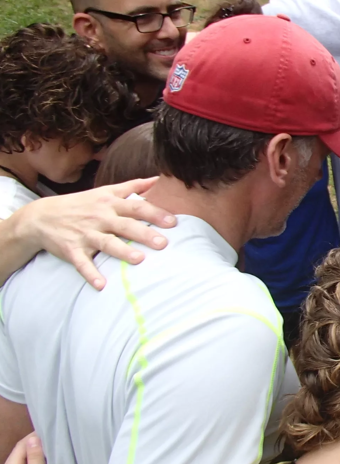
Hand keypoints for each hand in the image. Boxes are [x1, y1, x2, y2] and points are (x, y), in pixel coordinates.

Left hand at [0, 434, 51, 463]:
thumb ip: (34, 457)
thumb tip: (33, 438)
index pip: (21, 445)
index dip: (34, 436)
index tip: (50, 431)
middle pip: (19, 453)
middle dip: (34, 444)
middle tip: (52, 439)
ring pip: (21, 463)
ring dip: (33, 455)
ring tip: (49, 451)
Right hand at [21, 177, 175, 289]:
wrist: (41, 216)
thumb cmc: (82, 204)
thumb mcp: (105, 191)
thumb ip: (133, 186)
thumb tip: (159, 178)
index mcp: (110, 204)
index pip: (136, 207)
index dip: (155, 213)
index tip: (173, 221)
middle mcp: (99, 218)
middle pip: (125, 225)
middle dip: (144, 234)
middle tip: (163, 243)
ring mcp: (85, 234)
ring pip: (106, 243)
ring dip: (122, 252)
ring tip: (139, 260)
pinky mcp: (72, 250)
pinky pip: (82, 263)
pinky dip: (90, 274)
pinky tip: (101, 285)